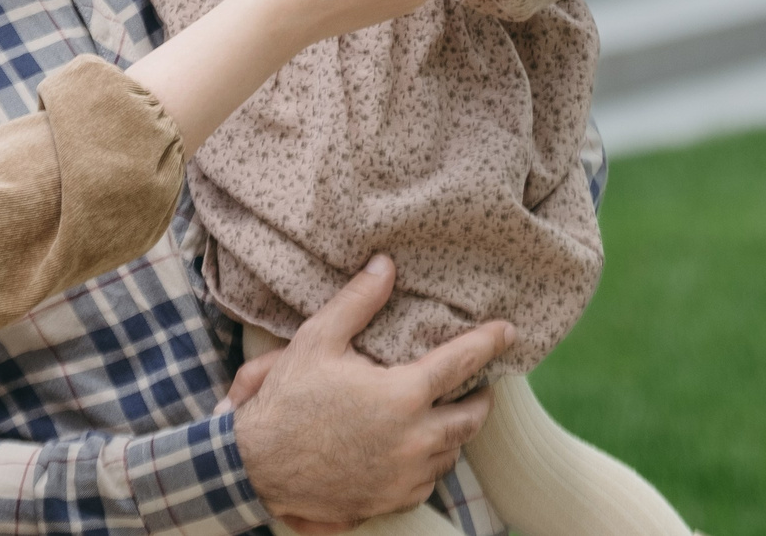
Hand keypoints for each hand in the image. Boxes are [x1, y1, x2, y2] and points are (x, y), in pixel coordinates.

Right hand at [232, 256, 512, 529]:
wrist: (257, 468)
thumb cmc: (287, 400)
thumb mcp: (318, 339)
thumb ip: (358, 301)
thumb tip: (385, 265)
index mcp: (403, 395)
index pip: (462, 363)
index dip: (488, 343)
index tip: (508, 332)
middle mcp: (415, 439)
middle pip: (470, 417)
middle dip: (480, 397)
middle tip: (481, 384)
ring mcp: (406, 475)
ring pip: (451, 452)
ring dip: (454, 431)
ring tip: (447, 413)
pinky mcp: (392, 500)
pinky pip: (427, 481)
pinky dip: (429, 462)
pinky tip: (416, 449)